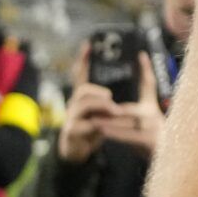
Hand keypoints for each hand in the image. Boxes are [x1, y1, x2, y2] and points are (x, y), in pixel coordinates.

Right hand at [57, 44, 119, 163]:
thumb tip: (126, 89)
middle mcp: (74, 105)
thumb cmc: (95, 128)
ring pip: (82, 106)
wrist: (81, 152)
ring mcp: (71, 118)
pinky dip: (96, 125)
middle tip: (111, 97)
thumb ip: (111, 100)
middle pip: (82, 90)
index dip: (83, 60)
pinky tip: (102, 127)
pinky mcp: (71, 132)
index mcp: (84, 97)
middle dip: (98, 92)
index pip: (81, 75)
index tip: (88, 44)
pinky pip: (82, 125)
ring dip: (101, 107)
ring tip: (114, 111)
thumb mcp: (105, 112)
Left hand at [94, 53, 166, 154]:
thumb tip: (114, 106)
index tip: (141, 54)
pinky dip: (116, 133)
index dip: (146, 69)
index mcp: (153, 108)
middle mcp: (155, 115)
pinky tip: (104, 132)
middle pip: (129, 109)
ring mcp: (154, 128)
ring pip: (128, 122)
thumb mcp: (145, 124)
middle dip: (110, 110)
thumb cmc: (151, 142)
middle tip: (93, 110)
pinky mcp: (151, 141)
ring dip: (109, 122)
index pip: (150, 85)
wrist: (170, 161)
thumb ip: (133, 114)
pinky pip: (131, 136)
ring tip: (93, 120)